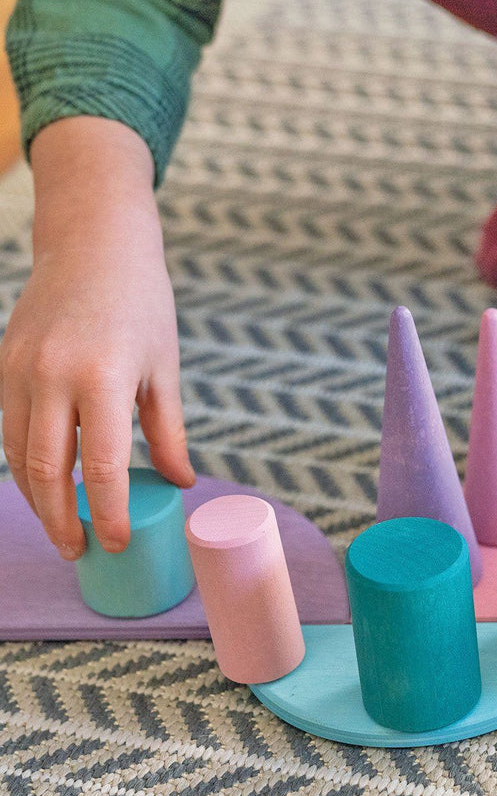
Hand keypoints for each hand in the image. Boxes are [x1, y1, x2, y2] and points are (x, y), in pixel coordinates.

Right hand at [0, 118, 192, 558]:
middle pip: (48, 470)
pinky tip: (45, 485)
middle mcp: (52, 376)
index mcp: (103, 378)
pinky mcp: (3, 363)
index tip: (114, 545)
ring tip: (61, 528)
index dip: (107, 513)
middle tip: (80, 553)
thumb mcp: (164, 368)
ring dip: (37, 498)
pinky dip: (24, 462)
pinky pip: (9, 426)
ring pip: (18, 453)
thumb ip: (168, 431)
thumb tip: (180, 484)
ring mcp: (19, 369)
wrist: (93, 242)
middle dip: (61, 519)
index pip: (104, 466)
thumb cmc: (141, 303)